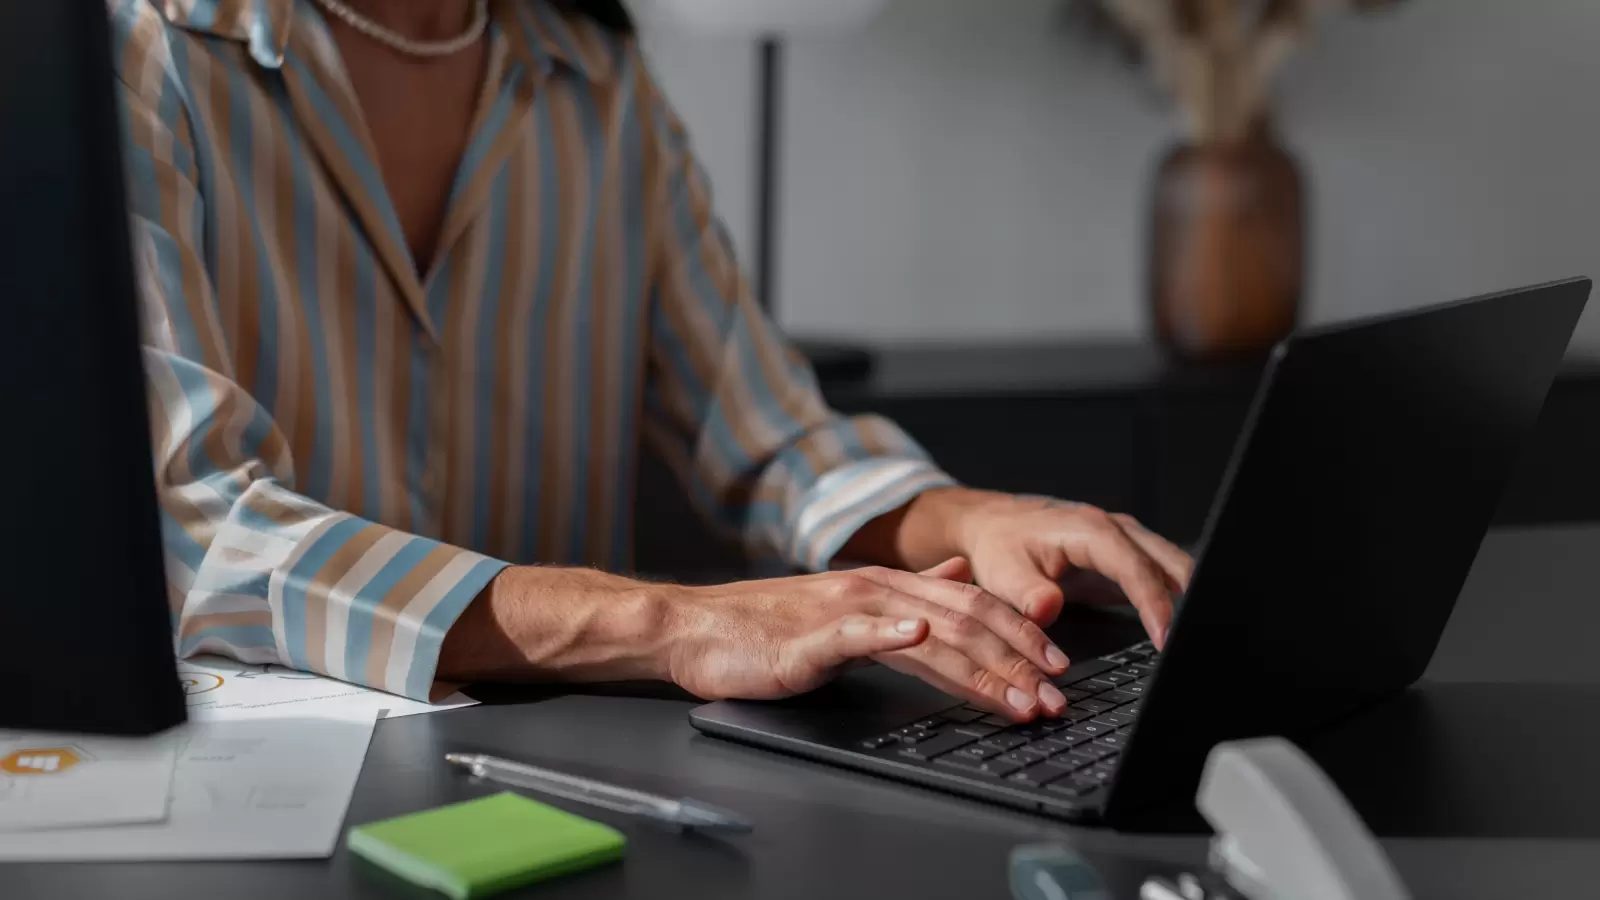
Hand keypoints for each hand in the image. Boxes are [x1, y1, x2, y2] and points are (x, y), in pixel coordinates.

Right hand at [666, 558, 1072, 720]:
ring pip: (927, 633)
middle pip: (963, 622)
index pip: (971, 607)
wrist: (697, 628)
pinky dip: (891, 634)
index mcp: (887, 586)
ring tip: (1018, 696)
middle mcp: (874, 591)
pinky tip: (919, 640)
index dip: (1021, 635)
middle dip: (1018, 661)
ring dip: (979, 667)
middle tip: (1057, 696)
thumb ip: (908, 591)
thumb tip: (957, 573)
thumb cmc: (767, 627)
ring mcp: (843, 611)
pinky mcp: (809, 637)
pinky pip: (856, 632)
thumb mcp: (849, 604)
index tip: (1059, 668)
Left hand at [898, 490, 1192, 645]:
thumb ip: (1026, 592)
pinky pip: (1160, 576)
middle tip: (1194, 645)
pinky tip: (1178, 630)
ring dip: (1189, 599)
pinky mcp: (1125, 559)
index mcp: (1090, 530)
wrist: (992, 527)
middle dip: (1190, 600)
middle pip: (1170, 562)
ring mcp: (1125, 542)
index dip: (1155, 603)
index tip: (1165, 639)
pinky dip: (1174, 599)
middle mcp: (1116, 530)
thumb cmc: (999, 546)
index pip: (1136, 567)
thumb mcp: (1003, 571)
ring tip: (1194, 640)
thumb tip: (1047, 609)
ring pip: (1173, 567)